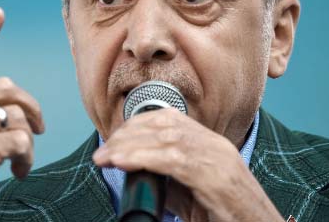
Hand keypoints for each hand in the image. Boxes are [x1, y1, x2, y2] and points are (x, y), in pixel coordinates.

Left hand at [93, 108, 282, 221]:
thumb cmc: (226, 216)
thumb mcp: (191, 193)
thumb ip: (166, 177)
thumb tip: (132, 168)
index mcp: (211, 144)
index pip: (168, 118)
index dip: (135, 125)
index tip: (113, 139)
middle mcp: (214, 145)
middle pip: (162, 124)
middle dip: (126, 135)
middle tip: (102, 151)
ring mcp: (217, 158)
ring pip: (164, 137)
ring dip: (128, 146)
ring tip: (104, 157)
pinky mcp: (216, 177)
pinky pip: (172, 159)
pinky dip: (142, 157)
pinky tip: (121, 162)